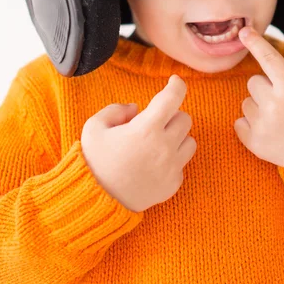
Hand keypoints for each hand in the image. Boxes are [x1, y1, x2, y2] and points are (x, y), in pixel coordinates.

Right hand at [81, 75, 196, 212]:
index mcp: (146, 129)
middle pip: (185, 119)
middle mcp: (164, 147)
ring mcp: (171, 168)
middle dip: (171, 116)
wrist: (95, 202)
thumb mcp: (94, 127)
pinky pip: (182, 164)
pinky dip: (172, 160)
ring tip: (156, 143)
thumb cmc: (94, 162)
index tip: (174, 81)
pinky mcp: (173, 185)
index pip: (172, 98)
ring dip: (176, 137)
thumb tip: (136, 109)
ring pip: (189, 141)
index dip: (177, 85)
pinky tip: (153, 164)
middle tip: (153, 123)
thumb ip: (116, 110)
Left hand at [233, 26, 283, 167]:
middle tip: (282, 104)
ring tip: (279, 121)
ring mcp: (262, 124)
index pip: (269, 59)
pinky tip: (269, 133)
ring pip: (246, 103)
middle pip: (253, 82)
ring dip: (258, 108)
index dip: (256, 42)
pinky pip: (239, 123)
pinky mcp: (253, 142)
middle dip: (264, 89)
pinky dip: (249, 127)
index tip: (244, 31)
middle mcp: (274, 104)